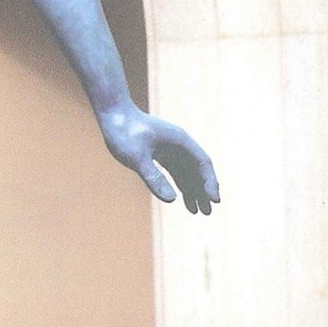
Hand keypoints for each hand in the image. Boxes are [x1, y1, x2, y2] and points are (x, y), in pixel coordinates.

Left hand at [100, 106, 219, 213]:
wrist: (113, 114)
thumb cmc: (124, 132)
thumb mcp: (137, 157)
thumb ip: (154, 177)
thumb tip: (172, 199)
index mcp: (180, 141)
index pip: (203, 163)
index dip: (210, 182)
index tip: (214, 200)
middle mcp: (179, 145)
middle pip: (198, 170)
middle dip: (204, 191)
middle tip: (208, 212)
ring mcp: (170, 149)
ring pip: (188, 173)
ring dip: (194, 191)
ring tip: (199, 211)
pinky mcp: (160, 153)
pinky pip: (176, 172)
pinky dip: (181, 186)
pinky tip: (183, 200)